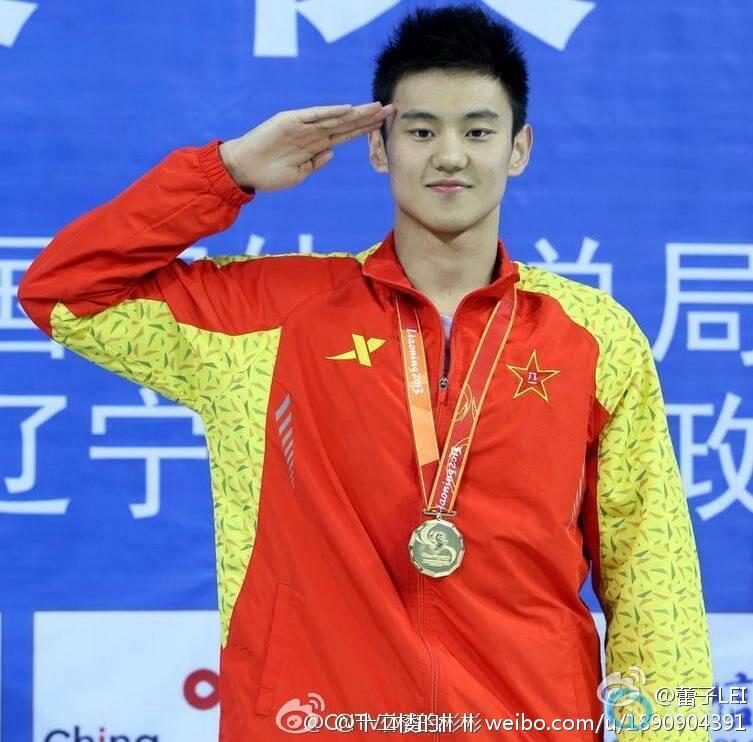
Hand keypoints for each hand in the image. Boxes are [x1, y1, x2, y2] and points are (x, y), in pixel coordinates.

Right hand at [219, 101, 393, 191]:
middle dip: (368, 117)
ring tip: (375, 108)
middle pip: (346, 123)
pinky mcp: (289, 121)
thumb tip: (332, 152)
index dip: (365, 129)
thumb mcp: (298, 174)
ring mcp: (302, 125)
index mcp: (316, 146)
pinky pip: (313, 116)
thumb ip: (315, 163)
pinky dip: (329, 112)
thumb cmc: (269, 175)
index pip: (346, 135)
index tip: (384, 125)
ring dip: (355, 113)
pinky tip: (347, 109)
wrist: (244, 170)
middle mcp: (312, 133)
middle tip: (391, 109)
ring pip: (334, 118)